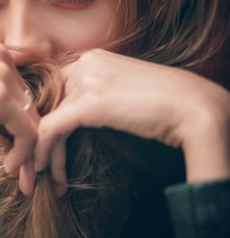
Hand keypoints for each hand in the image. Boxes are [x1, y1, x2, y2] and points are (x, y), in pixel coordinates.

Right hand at [0, 44, 39, 194]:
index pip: (19, 86)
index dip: (20, 118)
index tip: (15, 146)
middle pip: (29, 104)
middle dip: (28, 139)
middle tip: (23, 170)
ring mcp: (0, 74)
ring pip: (32, 120)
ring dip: (27, 152)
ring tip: (19, 176)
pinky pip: (27, 131)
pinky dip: (22, 154)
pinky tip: (8, 169)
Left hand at [34, 49, 229, 194]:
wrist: (194, 108)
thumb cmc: (166, 106)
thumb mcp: (124, 92)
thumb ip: (101, 95)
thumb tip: (80, 117)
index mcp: (94, 58)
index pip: (56, 90)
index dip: (48, 120)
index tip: (49, 147)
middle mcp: (86, 63)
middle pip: (49, 106)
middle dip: (42, 139)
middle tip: (43, 168)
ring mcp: (87, 81)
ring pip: (47, 120)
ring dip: (44, 153)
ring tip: (49, 179)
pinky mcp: (89, 103)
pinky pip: (51, 129)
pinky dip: (44, 152)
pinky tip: (48, 171)